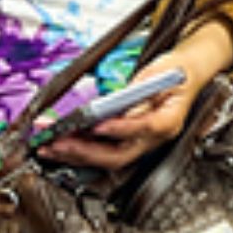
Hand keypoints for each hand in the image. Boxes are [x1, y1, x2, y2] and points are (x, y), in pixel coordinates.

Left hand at [39, 20, 232, 171]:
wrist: (184, 75)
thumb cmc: (173, 73)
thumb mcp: (158, 74)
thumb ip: (136, 91)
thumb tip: (110, 106)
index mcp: (168, 120)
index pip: (145, 128)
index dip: (121, 129)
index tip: (99, 125)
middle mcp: (154, 140)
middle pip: (119, 155)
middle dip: (85, 151)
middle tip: (59, 143)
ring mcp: (140, 145)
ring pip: (106, 159)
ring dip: (75, 155)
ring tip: (48, 146)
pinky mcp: (126, 144)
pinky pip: (102, 152)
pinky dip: (79, 150)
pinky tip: (58, 144)